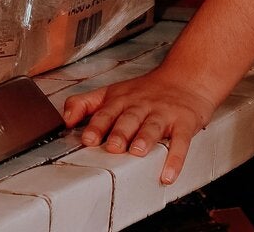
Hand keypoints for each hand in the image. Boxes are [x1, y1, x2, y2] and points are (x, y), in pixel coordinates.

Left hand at [61, 66, 217, 184]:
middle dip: (120, 132)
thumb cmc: (148, 91)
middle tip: (113, 147)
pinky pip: (181, 141)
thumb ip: (85, 103)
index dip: (97, 124)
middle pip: (129, 118)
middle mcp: (141, 106)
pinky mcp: (184, 123)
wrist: (188, 78)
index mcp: (122, 99)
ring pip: (153, 127)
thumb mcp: (113, 91)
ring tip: (138, 152)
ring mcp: (164, 114)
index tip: (87, 137)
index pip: (106, 111)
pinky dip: (175, 158)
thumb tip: (65, 119)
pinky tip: (168, 174)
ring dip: (145, 139)